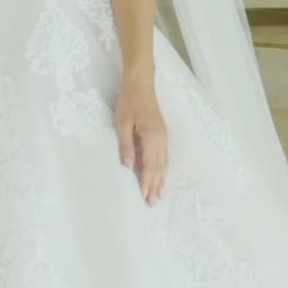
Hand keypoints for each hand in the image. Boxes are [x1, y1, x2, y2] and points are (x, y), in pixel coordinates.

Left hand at [115, 77, 168, 204]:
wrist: (141, 84)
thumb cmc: (129, 102)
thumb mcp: (122, 123)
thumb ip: (126, 145)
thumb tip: (129, 166)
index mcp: (151, 137)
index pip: (150, 165)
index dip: (148, 182)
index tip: (146, 197)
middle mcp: (161, 138)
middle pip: (159, 167)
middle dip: (157, 186)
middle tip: (154, 203)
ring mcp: (164, 135)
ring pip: (164, 162)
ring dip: (162, 179)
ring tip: (160, 194)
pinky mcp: (162, 132)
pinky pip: (165, 155)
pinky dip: (164, 168)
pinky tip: (163, 174)